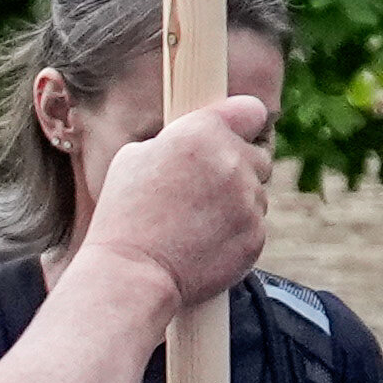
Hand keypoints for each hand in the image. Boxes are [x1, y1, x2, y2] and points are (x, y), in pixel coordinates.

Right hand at [80, 103, 281, 325]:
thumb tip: (193, 141)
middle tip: (205, 189)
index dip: (243, 122)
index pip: (252, 110)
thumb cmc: (124, 214)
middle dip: (239, 168)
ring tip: (196, 222)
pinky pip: (255, 225)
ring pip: (257, 194)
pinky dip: (237, 232)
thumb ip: (176, 141)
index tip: (237, 132)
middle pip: (258, 156)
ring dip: (237, 202)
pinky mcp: (256, 235)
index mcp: (202, 133)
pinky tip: (204, 242)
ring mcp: (249, 200)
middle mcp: (232, 161)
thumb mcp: (134, 157)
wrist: (133, 272)